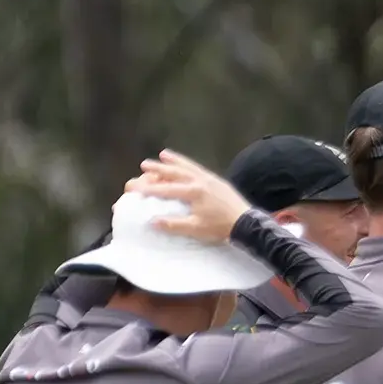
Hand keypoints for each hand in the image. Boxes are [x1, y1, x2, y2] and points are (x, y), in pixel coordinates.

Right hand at [126, 151, 251, 241]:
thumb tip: (152, 221)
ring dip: (174, 161)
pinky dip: (190, 165)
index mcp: (192, 192)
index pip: (165, 189)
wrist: (247, 223)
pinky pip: (200, 169)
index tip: (135, 189)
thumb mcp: (196, 228)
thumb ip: (174, 224)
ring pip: (188, 167)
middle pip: (174, 173)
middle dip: (158, 169)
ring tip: (163, 155)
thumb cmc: (221, 227)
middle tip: (144, 165)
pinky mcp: (218, 181)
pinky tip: (187, 165)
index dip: (149, 189)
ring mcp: (210, 179)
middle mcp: (199, 181)